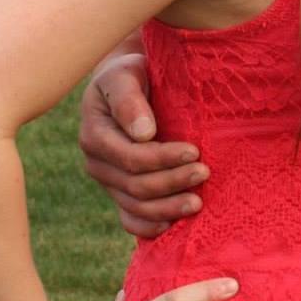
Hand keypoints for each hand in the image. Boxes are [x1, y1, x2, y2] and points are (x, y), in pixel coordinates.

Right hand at [78, 53, 204, 240]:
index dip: (163, 158)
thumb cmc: (131, 74)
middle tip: (205, 173)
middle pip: (135, 184)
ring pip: (135, 205)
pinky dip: (149, 227)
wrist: (129, 83)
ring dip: (167, 208)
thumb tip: (144, 133)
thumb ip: (129, 99)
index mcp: (94, 134)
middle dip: (172, 182)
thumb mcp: (125, 74)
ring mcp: (108, 180)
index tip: (194, 151)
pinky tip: (172, 226)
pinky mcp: (120, 191)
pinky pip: (129, 218)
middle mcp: (97, 162)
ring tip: (198, 204)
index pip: (130, 157)